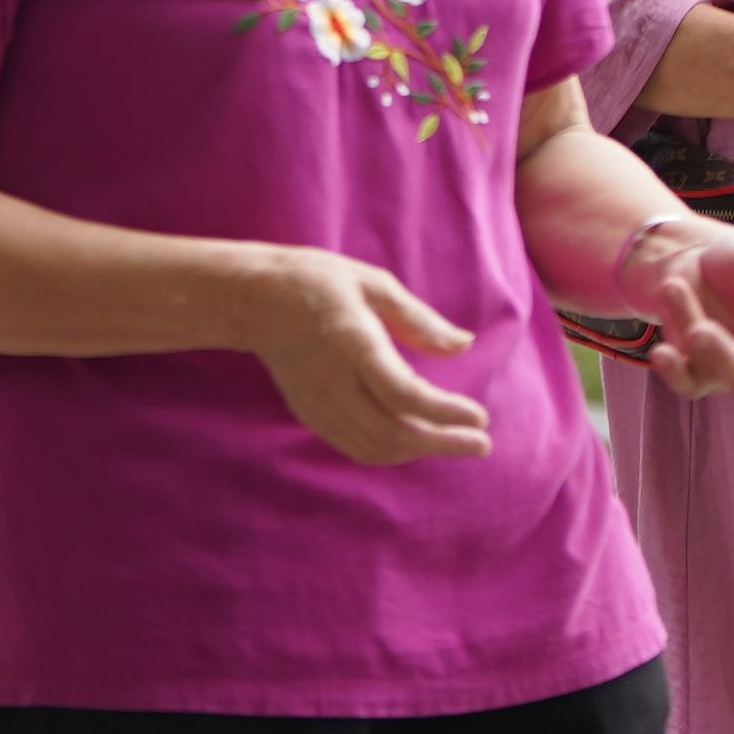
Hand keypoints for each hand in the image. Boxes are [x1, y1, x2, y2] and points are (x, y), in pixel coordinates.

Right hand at [235, 248, 494, 464]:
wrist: (252, 299)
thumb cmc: (317, 282)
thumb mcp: (373, 284)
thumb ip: (419, 319)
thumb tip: (464, 345)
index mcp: (353, 344)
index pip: (404, 395)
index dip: (446, 413)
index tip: (480, 417)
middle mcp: (333, 382)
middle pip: (393, 433)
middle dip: (443, 443)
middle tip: (481, 442)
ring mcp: (318, 404)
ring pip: (374, 448)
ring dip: (420, 451)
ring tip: (455, 441)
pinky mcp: (309, 413)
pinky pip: (354, 446)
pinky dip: (391, 452)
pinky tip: (415, 439)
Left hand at [603, 215, 733, 407]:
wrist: (696, 256)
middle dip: (723, 355)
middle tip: (699, 329)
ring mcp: (726, 368)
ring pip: (709, 373)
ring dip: (689, 330)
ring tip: (674, 286)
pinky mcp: (693, 367)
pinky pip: (684, 379)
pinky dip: (671, 368)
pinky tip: (660, 351)